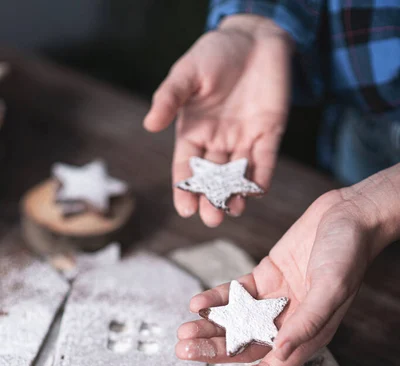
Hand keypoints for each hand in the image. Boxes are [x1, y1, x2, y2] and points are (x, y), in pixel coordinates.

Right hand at [143, 15, 291, 226]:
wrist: (253, 37)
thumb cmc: (214, 53)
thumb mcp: (186, 73)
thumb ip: (169, 98)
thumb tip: (149, 125)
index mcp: (193, 132)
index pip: (187, 168)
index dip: (185, 189)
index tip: (184, 210)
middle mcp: (217, 142)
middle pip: (213, 179)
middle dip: (211, 200)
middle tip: (211, 219)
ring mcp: (244, 139)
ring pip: (238, 175)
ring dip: (236, 195)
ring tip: (233, 211)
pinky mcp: (269, 133)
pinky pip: (265, 160)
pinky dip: (261, 176)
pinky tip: (257, 191)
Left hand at [176, 165, 399, 365]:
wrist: (348, 215)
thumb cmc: (349, 252)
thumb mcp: (332, 288)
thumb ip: (307, 322)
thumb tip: (280, 352)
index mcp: (308, 335)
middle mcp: (289, 323)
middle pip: (246, 346)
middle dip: (214, 350)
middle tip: (184, 349)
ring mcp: (276, 301)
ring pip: (236, 322)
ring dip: (210, 327)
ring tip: (184, 329)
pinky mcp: (266, 279)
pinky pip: (236, 295)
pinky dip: (218, 299)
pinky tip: (198, 303)